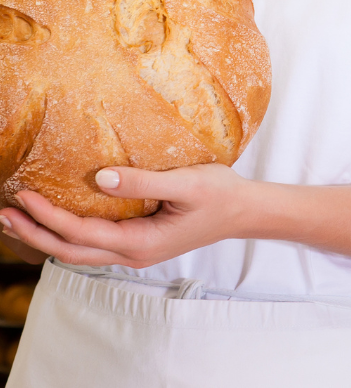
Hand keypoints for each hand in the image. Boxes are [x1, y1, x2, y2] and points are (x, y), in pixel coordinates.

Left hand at [0, 163, 254, 268]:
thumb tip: (100, 179)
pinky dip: (68, 233)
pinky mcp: (138, 243)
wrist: (244, 212)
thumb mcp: (186, 183)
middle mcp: (132, 254)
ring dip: (46, 236)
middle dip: (34, 233)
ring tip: (19, 220)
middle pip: (69, 251)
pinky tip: (60, 219)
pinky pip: (93, 244)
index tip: (24, 196)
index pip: (80, 233)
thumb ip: (142, 182)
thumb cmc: (220, 194)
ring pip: (78, 251)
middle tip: (5, 214)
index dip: (48, 216)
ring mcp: (134, 252)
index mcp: (140, 242)